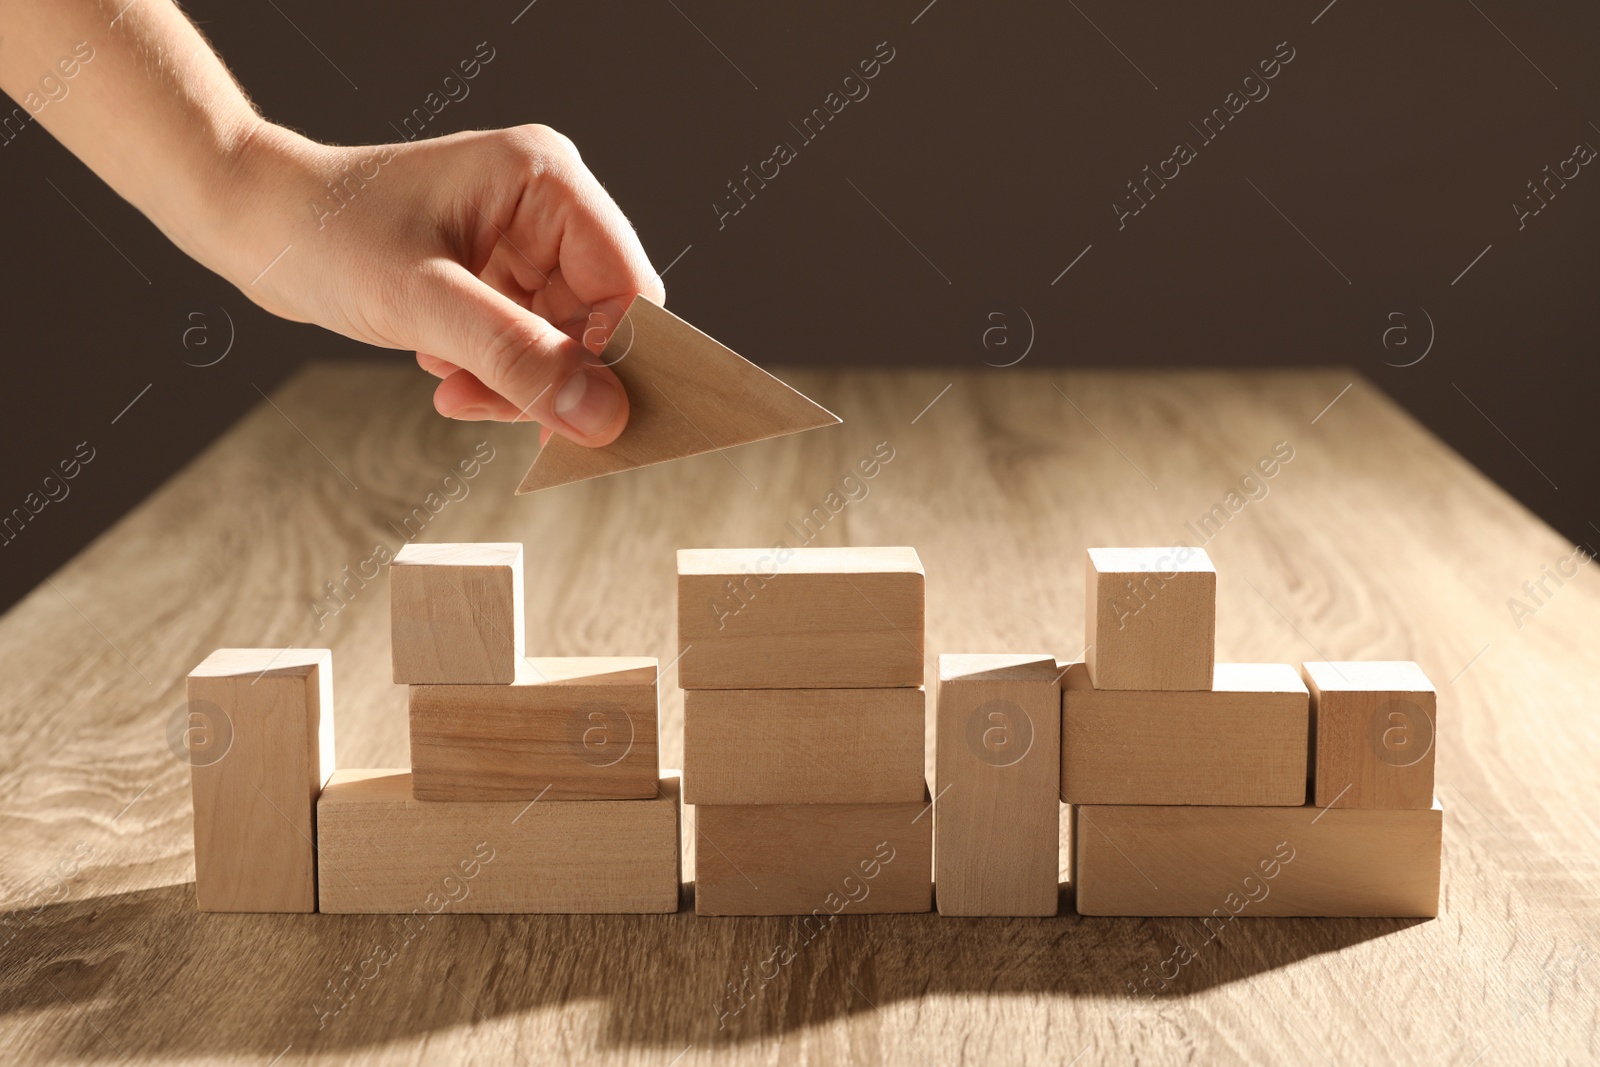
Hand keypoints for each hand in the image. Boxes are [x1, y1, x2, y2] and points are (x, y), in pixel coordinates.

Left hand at [213, 122, 661, 446]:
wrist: (254, 227)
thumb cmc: (324, 236)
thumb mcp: (422, 303)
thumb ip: (517, 358)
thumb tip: (602, 417)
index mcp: (548, 180)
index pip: (630, 286)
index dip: (622, 361)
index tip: (592, 424)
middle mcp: (549, 205)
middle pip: (605, 320)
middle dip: (558, 377)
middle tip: (505, 416)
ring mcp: (527, 241)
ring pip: (568, 342)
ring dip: (519, 384)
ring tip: (456, 393)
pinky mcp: (501, 274)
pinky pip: (531, 344)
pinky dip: (497, 375)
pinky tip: (445, 374)